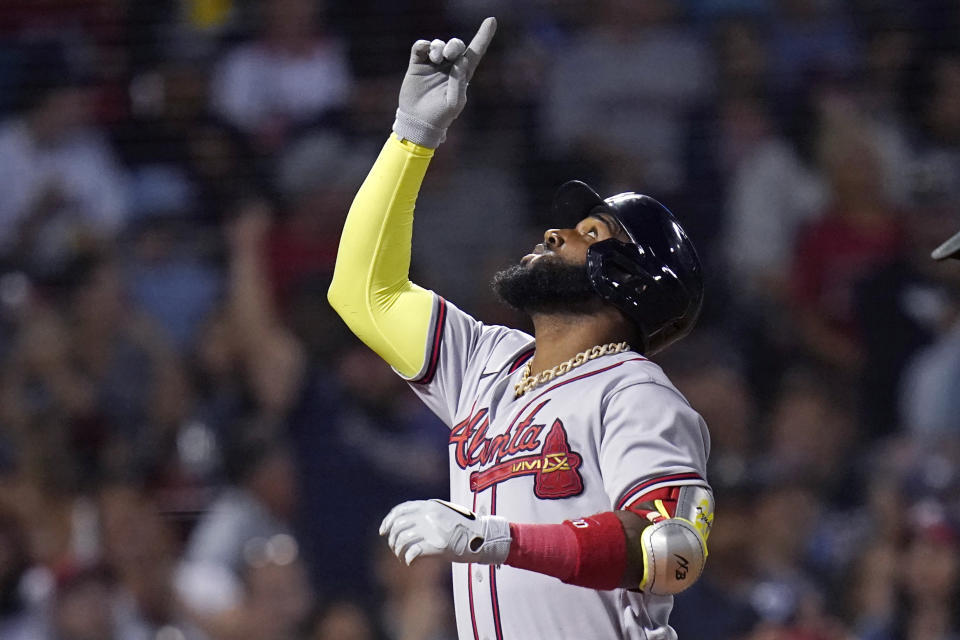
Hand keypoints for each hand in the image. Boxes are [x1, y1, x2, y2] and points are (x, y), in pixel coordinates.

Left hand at [380, 499, 510, 565]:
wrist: (483, 537)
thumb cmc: (465, 528)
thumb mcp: (446, 512)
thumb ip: (429, 514)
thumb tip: (410, 523)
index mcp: (429, 506)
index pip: (400, 510)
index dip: (388, 521)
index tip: (383, 531)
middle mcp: (428, 516)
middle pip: (398, 526)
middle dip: (392, 539)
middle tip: (395, 548)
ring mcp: (431, 530)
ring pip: (402, 540)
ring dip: (398, 551)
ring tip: (402, 557)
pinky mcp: (436, 545)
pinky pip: (412, 552)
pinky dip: (407, 559)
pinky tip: (410, 562)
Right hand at [393, 17, 496, 147]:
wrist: (418, 122)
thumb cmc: (440, 116)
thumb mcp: (454, 103)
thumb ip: (459, 82)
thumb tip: (460, 60)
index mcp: (462, 75)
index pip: (475, 52)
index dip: (483, 36)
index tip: (491, 20)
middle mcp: (449, 67)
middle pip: (456, 45)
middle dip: (454, 45)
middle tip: (449, 55)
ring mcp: (433, 64)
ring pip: (438, 44)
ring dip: (439, 48)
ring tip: (435, 59)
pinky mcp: (417, 64)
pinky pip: (421, 46)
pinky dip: (424, 45)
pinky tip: (425, 51)